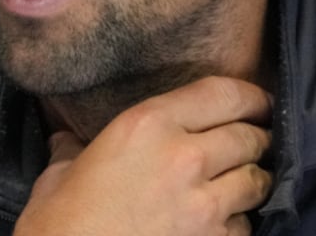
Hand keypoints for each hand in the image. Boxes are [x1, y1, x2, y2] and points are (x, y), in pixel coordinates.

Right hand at [14, 76, 273, 235]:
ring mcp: (204, 205)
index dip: (250, 96)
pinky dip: (238, 223)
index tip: (257, 102)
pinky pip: (245, 226)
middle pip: (249, 137)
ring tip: (240, 185)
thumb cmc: (58, 226)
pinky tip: (221, 224)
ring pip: (257, 182)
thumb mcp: (60, 173)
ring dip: (251, 182)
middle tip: (252, 143)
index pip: (223, 93)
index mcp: (148, 125)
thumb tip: (66, 138)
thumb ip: (75, 148)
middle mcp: (185, 156)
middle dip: (255, 140)